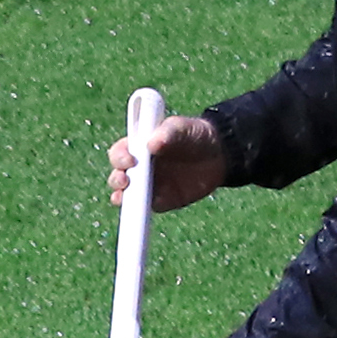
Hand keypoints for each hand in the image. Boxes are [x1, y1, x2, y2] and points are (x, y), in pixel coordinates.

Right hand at [108, 111, 226, 212]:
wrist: (219, 155)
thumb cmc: (196, 135)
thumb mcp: (182, 128)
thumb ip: (168, 133)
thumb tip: (151, 144)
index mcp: (138, 146)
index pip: (120, 152)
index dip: (119, 156)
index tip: (130, 160)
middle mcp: (139, 167)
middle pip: (118, 176)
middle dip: (117, 180)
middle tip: (125, 180)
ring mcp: (148, 185)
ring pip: (126, 195)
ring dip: (123, 198)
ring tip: (126, 198)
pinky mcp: (160, 201)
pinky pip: (146, 208)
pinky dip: (142, 210)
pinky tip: (144, 208)